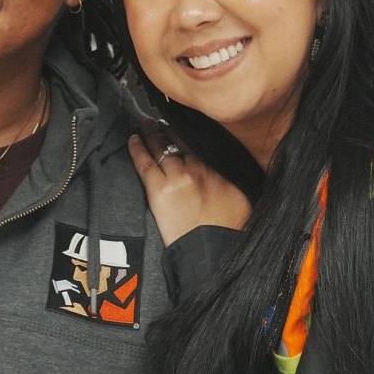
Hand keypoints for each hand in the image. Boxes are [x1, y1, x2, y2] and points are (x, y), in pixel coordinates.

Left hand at [129, 118, 250, 246]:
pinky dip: (137, 148)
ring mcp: (178, 176)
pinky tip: (132, 139)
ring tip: (146, 125)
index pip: (200, 141)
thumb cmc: (229, 230)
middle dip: (168, 128)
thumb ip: (230, 179)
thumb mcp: (241, 197)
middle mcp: (199, 167)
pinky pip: (144, 162)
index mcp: (219, 169)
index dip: (188, 131)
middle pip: (180, 140)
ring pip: (161, 147)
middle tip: (160, 122)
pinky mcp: (159, 190)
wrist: (212, 251)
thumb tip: (225, 172)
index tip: (182, 125)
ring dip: (151, 133)